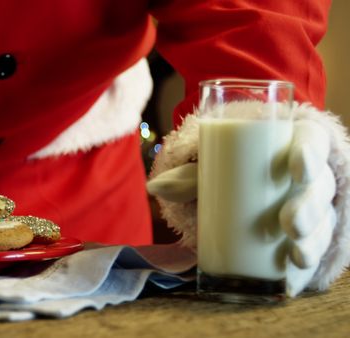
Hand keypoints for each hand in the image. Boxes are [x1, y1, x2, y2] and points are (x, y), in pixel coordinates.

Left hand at [147, 120, 335, 295]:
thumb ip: (187, 178)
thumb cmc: (228, 175)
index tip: (296, 166)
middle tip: (289, 223)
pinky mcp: (308, 241)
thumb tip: (155, 188)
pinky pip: (315, 254)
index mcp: (292, 147)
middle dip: (310, 207)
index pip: (312, 141)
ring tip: (296, 255)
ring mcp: (314, 211)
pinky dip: (304, 270)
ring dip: (314, 241)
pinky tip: (293, 282)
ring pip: (323, 223)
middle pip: (321, 188)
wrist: (234, 200)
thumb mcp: (211, 171)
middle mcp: (310, 179)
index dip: (311, 152)